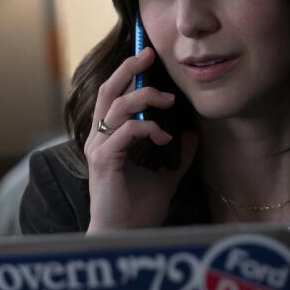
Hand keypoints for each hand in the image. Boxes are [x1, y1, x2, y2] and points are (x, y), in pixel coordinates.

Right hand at [84, 46, 198, 231]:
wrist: (125, 235)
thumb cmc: (138, 210)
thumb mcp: (166, 176)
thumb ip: (177, 155)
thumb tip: (191, 133)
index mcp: (108, 138)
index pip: (114, 96)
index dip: (128, 74)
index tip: (148, 56)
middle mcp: (99, 139)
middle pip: (108, 91)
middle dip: (129, 69)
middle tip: (149, 54)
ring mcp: (98, 148)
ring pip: (116, 106)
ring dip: (145, 98)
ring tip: (169, 101)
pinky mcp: (103, 161)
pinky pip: (125, 132)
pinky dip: (147, 128)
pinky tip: (165, 136)